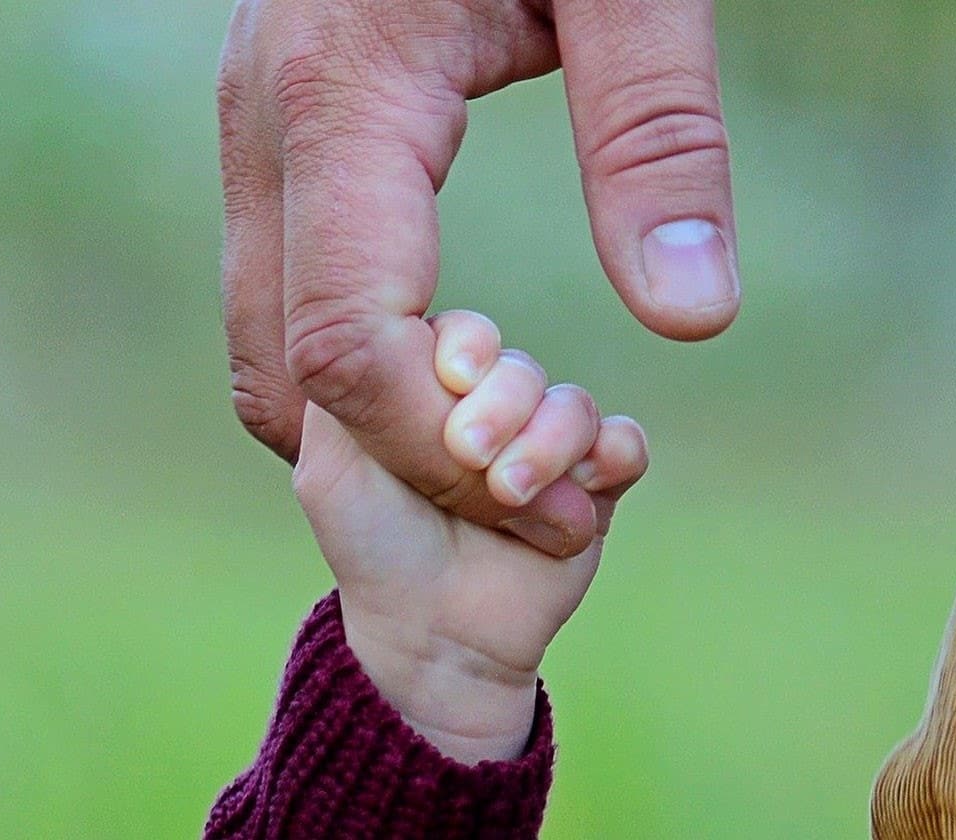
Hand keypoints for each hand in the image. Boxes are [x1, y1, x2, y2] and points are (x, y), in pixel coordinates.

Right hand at [219, 0, 738, 556]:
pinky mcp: (281, 133)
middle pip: (286, 373)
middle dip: (407, 468)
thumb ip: (658, 131)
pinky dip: (352, 377)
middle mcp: (267, 124)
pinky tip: (458, 384)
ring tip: (514, 452)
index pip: (351, 347)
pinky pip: (282, 296)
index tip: (567, 498)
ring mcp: (257, 128)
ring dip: (373, 434)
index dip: (448, 455)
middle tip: (547, 500)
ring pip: (266, 346)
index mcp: (344, 96)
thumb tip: (689, 316)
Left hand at [292, 310, 648, 763]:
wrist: (431, 635)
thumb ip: (340, 387)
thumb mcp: (330, 465)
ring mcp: (550, 449)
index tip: (450, 380)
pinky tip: (583, 488)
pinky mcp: (596, 490)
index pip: (466, 334)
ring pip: (573, 405)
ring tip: (510, 494)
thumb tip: (378, 320)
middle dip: (502, 407)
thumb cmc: (373, 548)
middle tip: (471, 456)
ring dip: (547, 444)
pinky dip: (611, 456)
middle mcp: (497, 412)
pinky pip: (625, 444)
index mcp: (435, 393)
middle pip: (522, 368)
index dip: (465, 349)